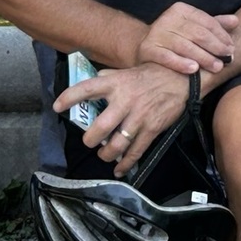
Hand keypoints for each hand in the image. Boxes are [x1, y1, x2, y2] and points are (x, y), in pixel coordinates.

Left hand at [56, 63, 188, 175]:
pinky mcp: (151, 129)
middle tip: (90, 141)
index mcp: (116, 84)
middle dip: (90, 140)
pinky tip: (120, 170)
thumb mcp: (129, 70)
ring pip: (115, 145)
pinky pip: (135, 152)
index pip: (87, 89)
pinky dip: (125, 165)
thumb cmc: (153, 74)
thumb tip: (95, 78)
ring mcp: (138, 117)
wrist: (183, 79)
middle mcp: (125, 101)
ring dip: (106, 155)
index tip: (57, 107)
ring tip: (104, 154)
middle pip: (98, 129)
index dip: (69, 98)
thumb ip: (110, 76)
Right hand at [136, 2, 239, 75]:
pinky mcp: (147, 49)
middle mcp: (167, 18)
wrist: (145, 48)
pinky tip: (194, 70)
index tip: (232, 48)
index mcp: (181, 10)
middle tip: (228, 59)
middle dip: (216, 47)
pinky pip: (167, 57)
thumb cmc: (177, 38)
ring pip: (185, 46)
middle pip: (198, 34)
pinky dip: (181, 63)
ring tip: (217, 67)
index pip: (207, 22)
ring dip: (203, 57)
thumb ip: (215, 24)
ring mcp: (156, 33)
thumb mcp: (195, 28)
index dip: (222, 35)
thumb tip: (236, 21)